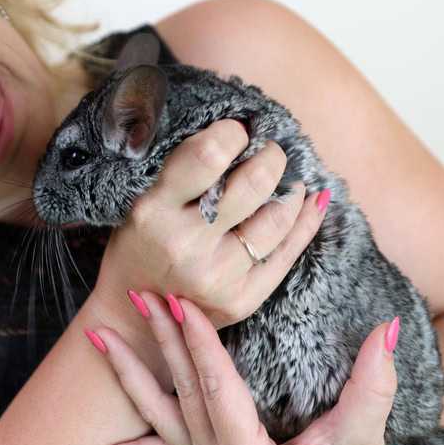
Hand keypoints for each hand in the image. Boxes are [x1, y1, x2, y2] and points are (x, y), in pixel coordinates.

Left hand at [88, 293, 400, 444]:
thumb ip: (374, 383)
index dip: (200, 344)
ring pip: (160, 413)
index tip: (182, 303)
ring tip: (98, 337)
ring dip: (129, 373)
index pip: (217, 389)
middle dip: (160, 340)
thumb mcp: (366, 433)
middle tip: (143, 295)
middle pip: (182, 391)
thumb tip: (385, 329)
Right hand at [95, 119, 330, 328]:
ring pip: (278, 218)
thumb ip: (188, 169)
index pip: (208, 154)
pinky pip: (287, 253)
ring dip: (291, 190)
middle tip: (269, 153)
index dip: (233, 134)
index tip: (238, 133)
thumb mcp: (147, 200)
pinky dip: (305, 220)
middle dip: (271, 156)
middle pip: (254, 183)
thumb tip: (247, 130)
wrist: (134, 314)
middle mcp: (184, 244)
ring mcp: (215, 277)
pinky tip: (309, 202)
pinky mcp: (240, 300)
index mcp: (155, 210)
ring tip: (286, 181)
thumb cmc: (143, 244)